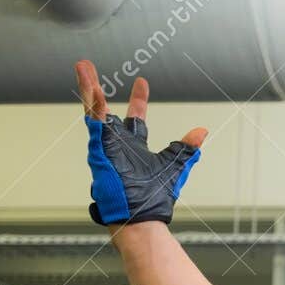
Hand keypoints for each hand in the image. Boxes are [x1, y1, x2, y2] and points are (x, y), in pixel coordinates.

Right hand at [75, 59, 208, 226]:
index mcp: (133, 148)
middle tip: (88, 66)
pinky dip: (94, 106)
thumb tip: (202, 131)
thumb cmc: (154, 198)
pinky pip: (94, 124)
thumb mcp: (173, 165)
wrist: (141, 218)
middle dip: (96, 87)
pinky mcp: (98, 150)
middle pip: (104, 109)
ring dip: (87, 87)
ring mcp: (105, 146)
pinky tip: (92, 87)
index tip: (142, 82)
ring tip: (82, 66)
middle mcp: (116, 145)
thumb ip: (185, 148)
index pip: (135, 119)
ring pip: (93, 111)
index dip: (138, 100)